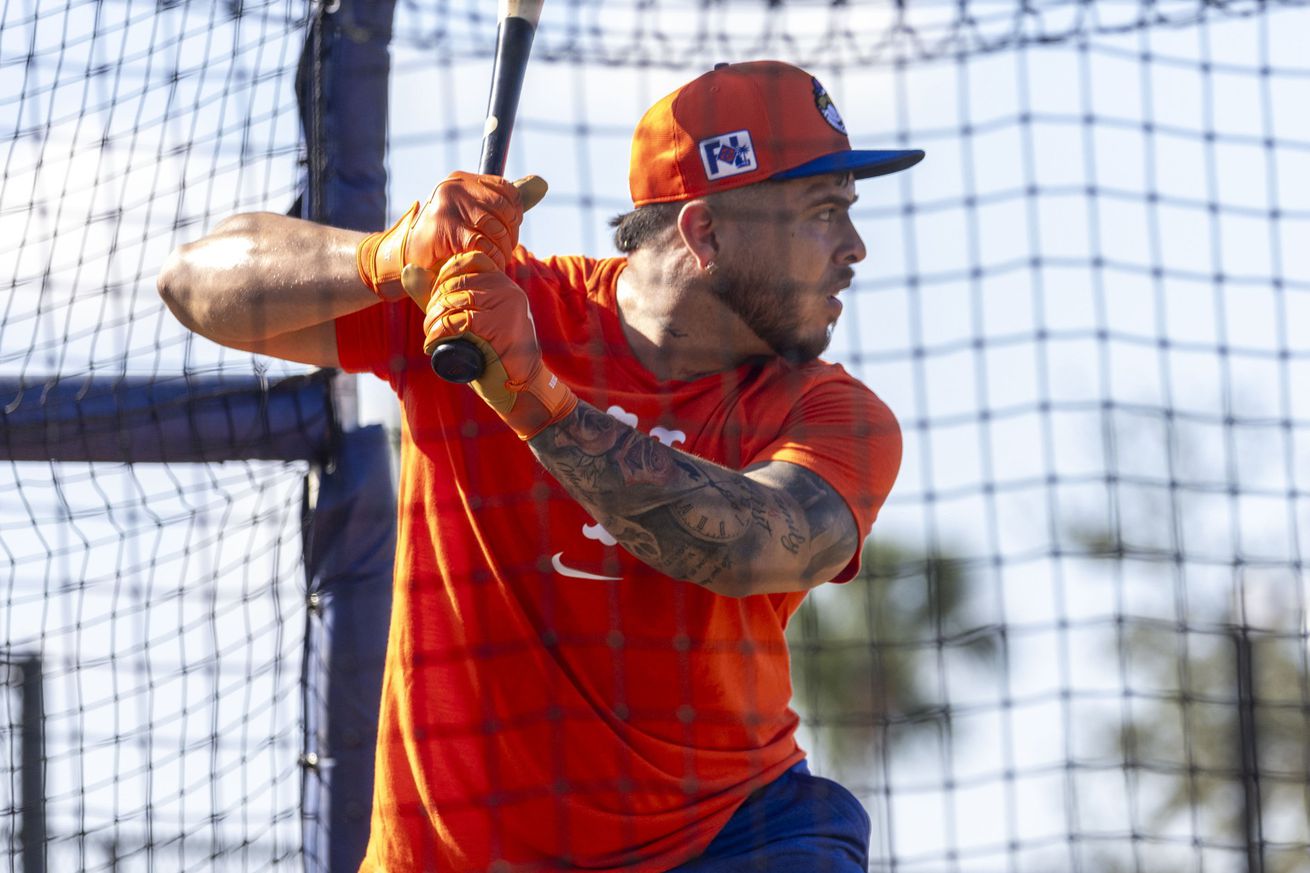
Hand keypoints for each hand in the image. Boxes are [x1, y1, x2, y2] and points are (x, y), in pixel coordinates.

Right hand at [356, 171, 541, 301]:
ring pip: (495, 228)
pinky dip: (489, 258)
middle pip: (504, 209)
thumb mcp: (472, 215)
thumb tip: (541, 184)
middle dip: (510, 233)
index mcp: (461, 180)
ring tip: (496, 260)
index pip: (506, 188)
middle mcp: (453, 187)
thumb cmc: (443, 239)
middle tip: (504, 249)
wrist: (405, 259)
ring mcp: (447, 206)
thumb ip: (503, 202)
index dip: (515, 212)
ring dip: (501, 250)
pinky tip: (487, 265)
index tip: (510, 229)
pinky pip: (481, 244)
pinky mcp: (444, 229)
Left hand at [404, 251, 576, 439]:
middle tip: (428, 324)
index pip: (469, 260)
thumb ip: (440, 295)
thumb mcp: (468, 318)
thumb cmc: (490, 353)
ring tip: (429, 334)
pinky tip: (433, 343)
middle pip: (458, 282)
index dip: (444, 276)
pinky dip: (440, 333)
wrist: (519, 385)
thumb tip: (408, 270)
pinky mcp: (502, 326)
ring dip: (434, 319)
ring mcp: (508, 306)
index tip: (434, 301)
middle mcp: (508, 289)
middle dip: (434, 303)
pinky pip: (461, 321)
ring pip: (457, 301)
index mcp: (503, 282)